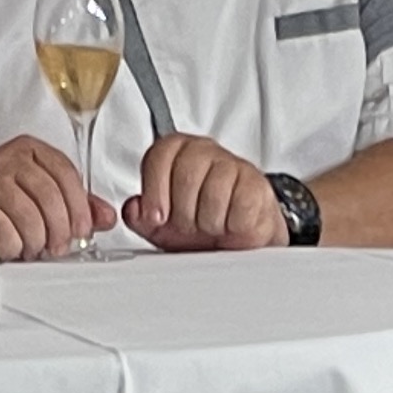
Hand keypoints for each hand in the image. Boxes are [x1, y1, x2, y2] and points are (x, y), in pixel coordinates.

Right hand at [0, 135, 114, 261]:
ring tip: (35, 248)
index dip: (79, 207)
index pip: (65, 173)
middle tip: (59, 247)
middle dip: (59, 229)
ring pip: (28, 215)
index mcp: (30, 151)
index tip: (84, 230)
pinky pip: (3, 230)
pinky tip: (15, 247)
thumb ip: (78, 202)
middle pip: (49, 195)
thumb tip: (106, 217)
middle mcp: (9, 160)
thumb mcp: (45, 190)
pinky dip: (14, 246)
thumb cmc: (6, 194)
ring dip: (37, 241)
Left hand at [126, 133, 288, 250]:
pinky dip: (232, 225)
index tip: (156, 216)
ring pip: (213, 193)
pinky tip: (231, 225)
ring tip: (211, 225)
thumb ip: (138, 217)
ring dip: (209, 222)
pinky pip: (239, 207)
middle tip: (190, 224)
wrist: (237, 240)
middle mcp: (204, 151)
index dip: (155, 190)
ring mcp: (234, 164)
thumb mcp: (160, 227)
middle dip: (184, 212)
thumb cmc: (198, 226)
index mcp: (176, 152)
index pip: (160, 155)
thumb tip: (134, 209)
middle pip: (186, 176)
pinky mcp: (258, 185)